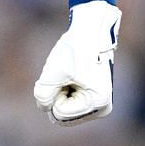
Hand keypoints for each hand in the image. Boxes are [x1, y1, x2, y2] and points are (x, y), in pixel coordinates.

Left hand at [34, 0, 119, 124]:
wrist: (92, 30)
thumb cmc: (75, 49)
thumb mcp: (52, 74)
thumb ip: (42, 97)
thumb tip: (46, 107)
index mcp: (98, 103)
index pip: (59, 114)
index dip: (55, 93)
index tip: (67, 75)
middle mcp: (102, 108)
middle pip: (62, 115)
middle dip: (57, 94)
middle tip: (68, 74)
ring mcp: (99, 105)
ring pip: (64, 109)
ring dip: (61, 91)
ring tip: (72, 72)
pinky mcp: (94, 99)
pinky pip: (69, 103)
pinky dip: (65, 90)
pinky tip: (74, 74)